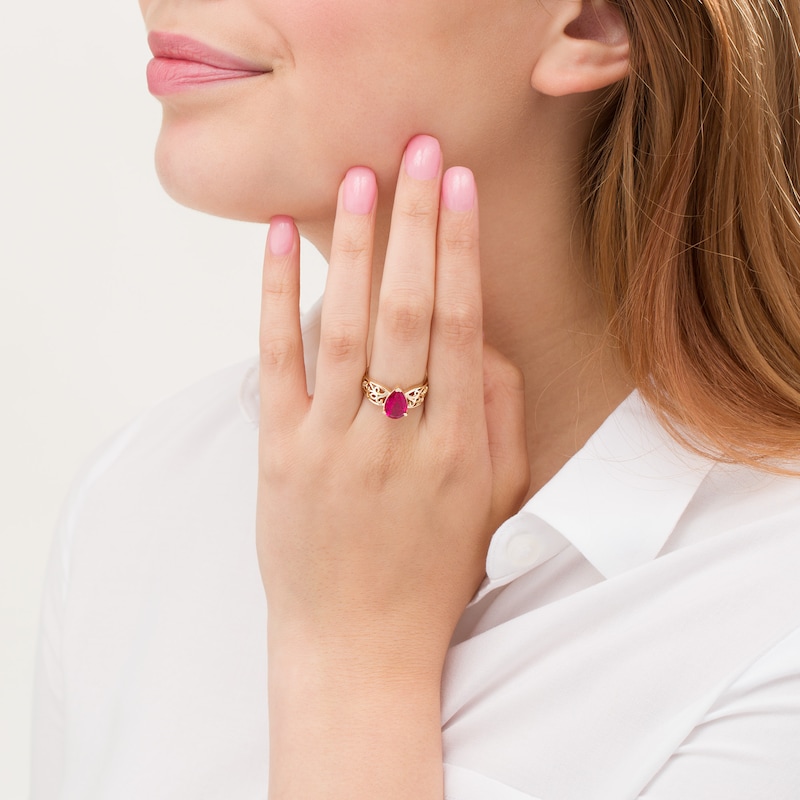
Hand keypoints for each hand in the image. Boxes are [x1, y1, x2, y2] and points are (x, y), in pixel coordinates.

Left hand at [256, 135, 528, 797]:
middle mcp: (397, 437)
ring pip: (346, 325)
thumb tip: (482, 334)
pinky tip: (277, 242)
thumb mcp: (494, 501)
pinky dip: (273, 297)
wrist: (359, 646)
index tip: (460, 186)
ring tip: (360, 177)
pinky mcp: (279, 454)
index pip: (459, 325)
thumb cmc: (434, 570)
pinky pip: (276, 363)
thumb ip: (498, 415)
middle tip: (418, 151)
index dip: (460, 249)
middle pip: (408, 310)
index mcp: (457, 447)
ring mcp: (332, 444)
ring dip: (354, 245)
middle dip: (415, 223)